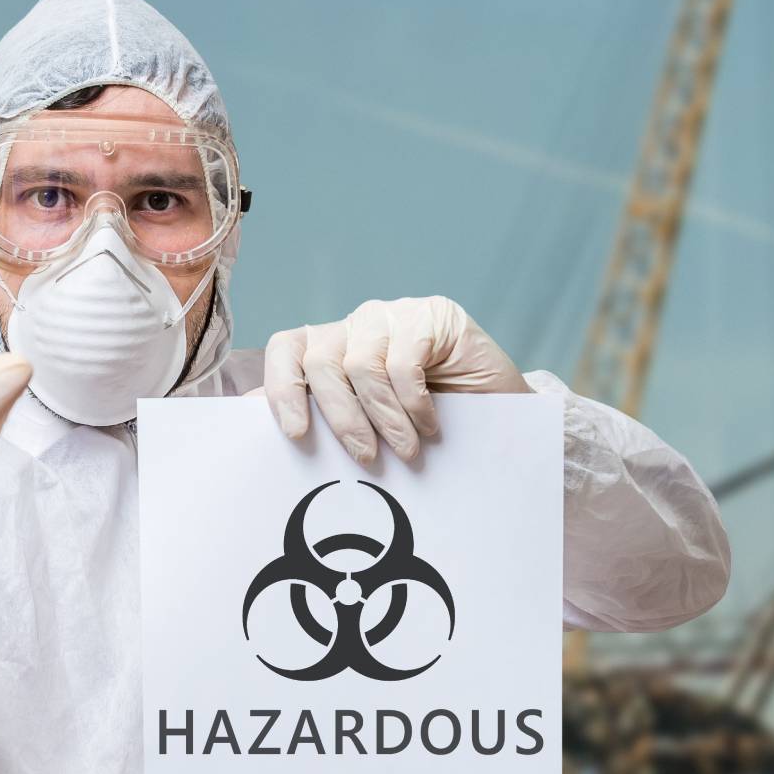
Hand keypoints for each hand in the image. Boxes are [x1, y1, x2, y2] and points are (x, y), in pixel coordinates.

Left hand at [262, 296, 529, 463]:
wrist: (498, 413)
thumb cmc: (425, 425)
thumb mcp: (370, 425)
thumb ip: (327, 422)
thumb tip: (276, 439)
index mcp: (331, 346)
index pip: (287, 349)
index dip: (281, 388)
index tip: (295, 433)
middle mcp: (356, 324)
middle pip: (320, 362)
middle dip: (339, 417)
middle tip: (365, 458)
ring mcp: (393, 315)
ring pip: (360, 365)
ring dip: (384, 419)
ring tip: (406, 452)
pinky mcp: (431, 316)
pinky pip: (403, 363)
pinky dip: (414, 403)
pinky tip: (431, 426)